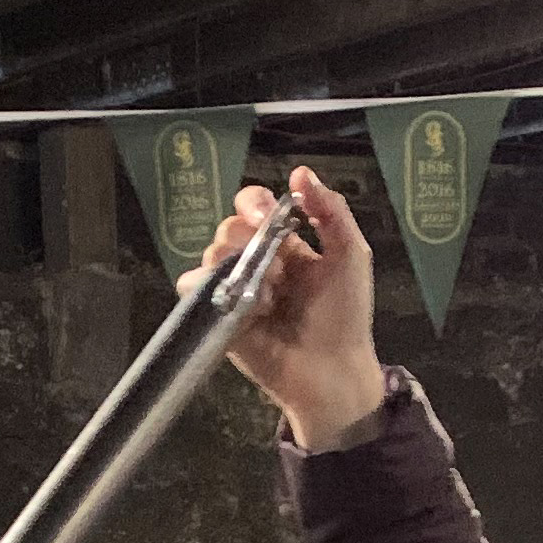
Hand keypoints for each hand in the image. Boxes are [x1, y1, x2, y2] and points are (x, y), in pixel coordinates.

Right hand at [199, 168, 381, 450]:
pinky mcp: (219, 315)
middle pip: (228, 227)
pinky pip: (191, 285)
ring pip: (211, 252)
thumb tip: (300, 172)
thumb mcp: (351, 254)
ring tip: (267, 294)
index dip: (253, 203)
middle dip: (247, 236)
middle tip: (274, 264)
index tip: (266, 216)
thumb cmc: (345, 315)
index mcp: (285, 245)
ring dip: (238, 264)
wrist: (332, 370)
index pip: (254, 206)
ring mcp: (235, 289)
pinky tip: (241, 303)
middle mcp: (256, 262)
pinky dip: (209, 285)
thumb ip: (331, 210)